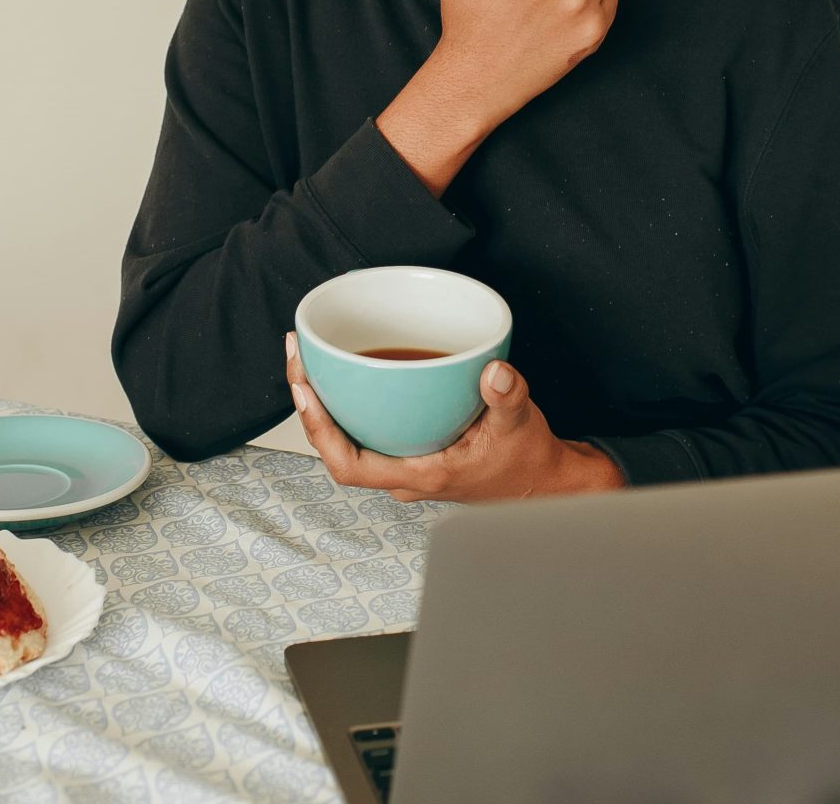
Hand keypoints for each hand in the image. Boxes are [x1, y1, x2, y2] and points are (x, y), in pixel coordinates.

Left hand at [283, 333, 624, 502]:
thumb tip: (494, 371)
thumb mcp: (521, 424)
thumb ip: (508, 397)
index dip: (319, 429)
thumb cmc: (527, 461)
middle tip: (298, 356)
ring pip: (350, 440)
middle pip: (337, 447)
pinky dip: (352, 404)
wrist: (542, 483)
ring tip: (310, 358)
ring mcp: (405, 467)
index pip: (349, 465)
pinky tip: (348, 372)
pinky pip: (368, 432)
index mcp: (420, 476)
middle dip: (311, 403)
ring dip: (326, 404)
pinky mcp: (412, 453)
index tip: (305, 389)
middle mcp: (404, 476)